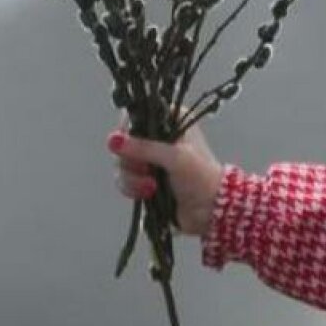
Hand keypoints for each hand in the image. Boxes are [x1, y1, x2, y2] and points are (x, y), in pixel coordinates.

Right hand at [107, 116, 224, 237]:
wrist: (212, 210)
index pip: (137, 115)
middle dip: (131, 160)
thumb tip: (114, 140)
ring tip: (151, 187)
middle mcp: (159, 136)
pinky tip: (148, 193)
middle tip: (146, 170)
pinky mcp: (145, 179)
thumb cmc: (202, 178)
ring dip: (132, 177)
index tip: (128, 145)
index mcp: (171, 120)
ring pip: (123, 162)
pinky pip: (125, 180)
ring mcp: (151, 159)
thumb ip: (144, 148)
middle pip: (124, 141)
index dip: (127, 130)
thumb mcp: (176, 158)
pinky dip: (132, 188)